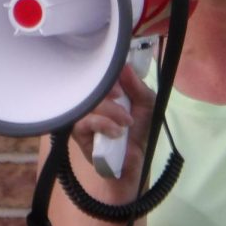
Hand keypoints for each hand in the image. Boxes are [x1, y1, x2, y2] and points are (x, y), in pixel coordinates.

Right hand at [71, 64, 156, 183]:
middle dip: (108, 89)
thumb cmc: (141, 130)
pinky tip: (116, 132)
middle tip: (121, 97)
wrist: (137, 160)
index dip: (107, 73)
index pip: (99, 73)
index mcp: (107, 89)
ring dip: (110, 111)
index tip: (120, 80)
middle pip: (91, 85)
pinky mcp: (78, 133)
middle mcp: (93, 99)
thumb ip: (137, 86)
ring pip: (88, 103)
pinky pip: (84, 122)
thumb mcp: (147, 104)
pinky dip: (103, 124)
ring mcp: (83, 115)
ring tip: (126, 122)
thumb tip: (124, 65)